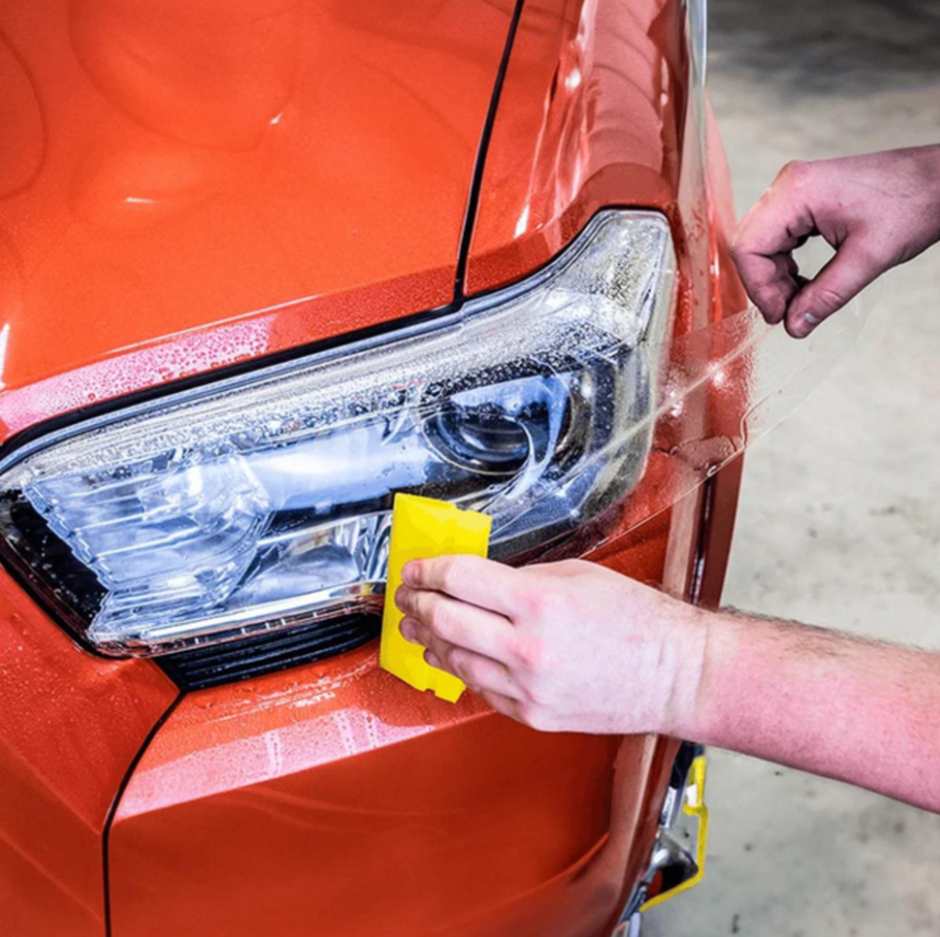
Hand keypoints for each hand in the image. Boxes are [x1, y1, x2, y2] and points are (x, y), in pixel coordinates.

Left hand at [394, 556, 706, 735]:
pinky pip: (481, 688)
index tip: (417, 568)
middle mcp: (527, 649)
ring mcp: (527, 688)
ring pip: (455, 660)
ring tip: (419, 624)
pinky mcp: (532, 715)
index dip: (428, 569)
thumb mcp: (576, 576)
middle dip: (416, 603)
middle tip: (407, 594)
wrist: (674, 674)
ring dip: (429, 639)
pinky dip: (462, 667)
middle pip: (445, 620)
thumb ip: (521, 578)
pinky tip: (453, 653)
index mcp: (539, 604)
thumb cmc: (635, 620)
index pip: (459, 579)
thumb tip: (476, 581)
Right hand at [731, 145, 939, 337]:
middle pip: (750, 244)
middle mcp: (788, 186)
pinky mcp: (804, 197)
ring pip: (761, 243)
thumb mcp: (868, 258)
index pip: (749, 247)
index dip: (759, 287)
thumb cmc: (912, 203)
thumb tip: (794, 326)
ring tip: (800, 298)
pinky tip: (802, 280)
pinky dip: (785, 263)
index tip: (779, 315)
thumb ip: (826, 295)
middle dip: (765, 283)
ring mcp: (795, 189)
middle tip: (789, 312)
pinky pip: (777, 235)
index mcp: (797, 192)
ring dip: (775, 276)